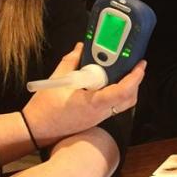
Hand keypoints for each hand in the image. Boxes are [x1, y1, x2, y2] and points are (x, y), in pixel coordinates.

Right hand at [24, 43, 145, 145]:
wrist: (36, 130)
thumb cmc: (46, 106)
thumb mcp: (57, 79)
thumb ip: (72, 61)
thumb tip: (81, 47)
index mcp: (93, 103)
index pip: (122, 92)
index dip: (135, 78)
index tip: (140, 64)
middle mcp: (100, 113)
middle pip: (128, 99)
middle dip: (135, 82)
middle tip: (135, 65)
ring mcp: (98, 118)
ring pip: (121, 104)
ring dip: (127, 87)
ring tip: (124, 70)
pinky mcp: (94, 119)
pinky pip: (112, 105)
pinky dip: (116, 93)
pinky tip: (109, 80)